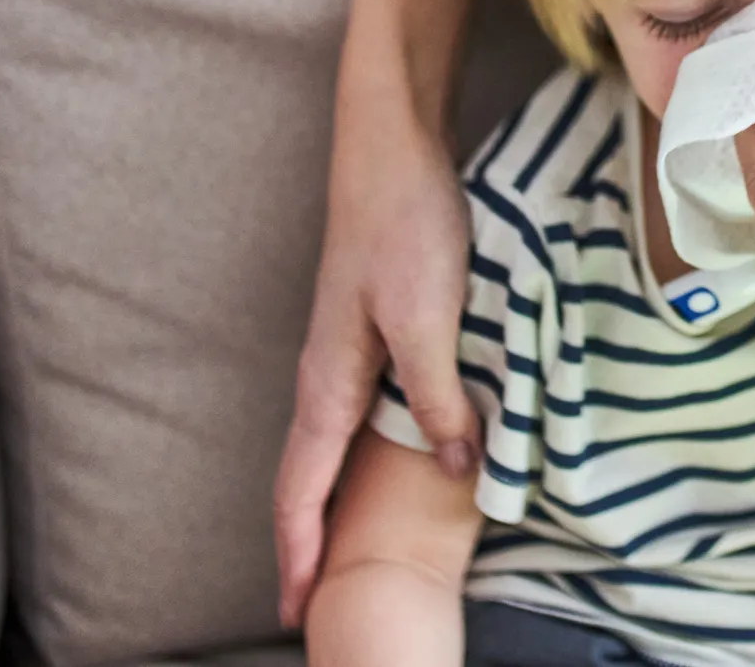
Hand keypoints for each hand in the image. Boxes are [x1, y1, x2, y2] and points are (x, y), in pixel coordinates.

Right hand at [272, 92, 476, 628]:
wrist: (392, 144)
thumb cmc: (404, 222)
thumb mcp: (429, 315)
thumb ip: (439, 394)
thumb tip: (458, 469)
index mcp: (329, 380)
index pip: (301, 488)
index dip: (298, 552)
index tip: (296, 610)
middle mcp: (327, 373)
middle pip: (304, 476)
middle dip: (303, 542)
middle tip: (306, 602)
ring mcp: (347, 349)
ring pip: (331, 445)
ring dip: (328, 501)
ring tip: (339, 550)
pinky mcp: (373, 325)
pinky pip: (358, 409)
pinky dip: (358, 453)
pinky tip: (387, 458)